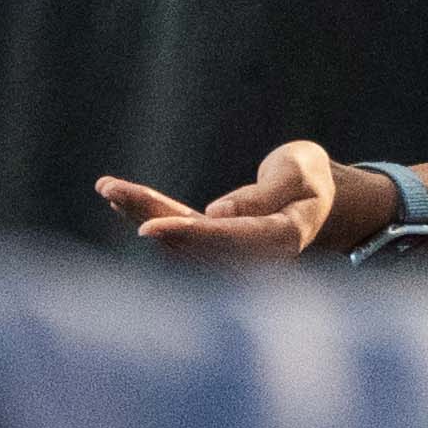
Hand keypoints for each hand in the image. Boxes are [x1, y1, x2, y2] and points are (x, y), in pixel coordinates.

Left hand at [103, 143, 350, 265]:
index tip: (147, 228)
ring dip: (140, 212)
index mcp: (279, 238)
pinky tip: (120, 199)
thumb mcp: (299, 171)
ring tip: (107, 186)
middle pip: (192, 238)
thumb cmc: (310, 178)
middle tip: (110, 188)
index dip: (185, 234)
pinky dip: (149, 213)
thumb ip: (263, 194)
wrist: (320, 199)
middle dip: (148, 214)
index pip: (225, 237)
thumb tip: (216, 214)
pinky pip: (178, 231)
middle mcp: (252, 256)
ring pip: (179, 237)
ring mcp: (233, 256)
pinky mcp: (216, 246)